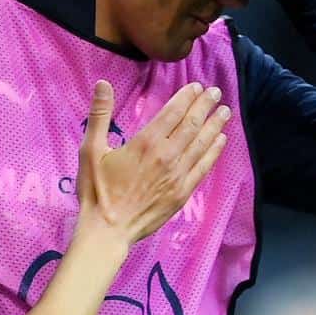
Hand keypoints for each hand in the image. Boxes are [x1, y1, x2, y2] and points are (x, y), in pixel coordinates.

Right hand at [76, 80, 227, 245]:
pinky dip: (214, 152)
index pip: (174, 112)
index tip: (197, 86)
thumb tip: (102, 84)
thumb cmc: (96, 191)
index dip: (187, 97)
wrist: (108, 230)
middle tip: (216, 93)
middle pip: (192, 125)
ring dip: (215, 125)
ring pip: (202, 144)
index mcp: (146, 142)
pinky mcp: (182, 194)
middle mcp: (167, 156)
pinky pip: (203, 168)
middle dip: (205, 106)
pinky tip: (221, 141)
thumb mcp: (91, 150)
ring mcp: (177, 176)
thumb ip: (99, 115)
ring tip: (225, 111)